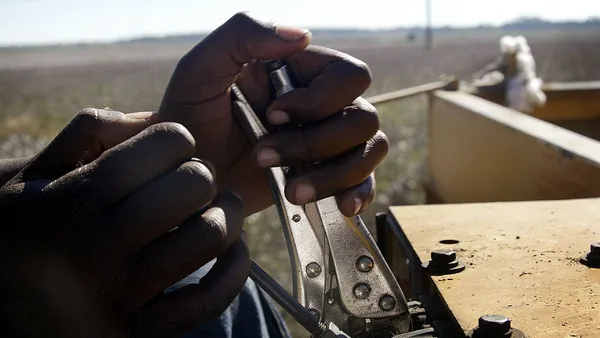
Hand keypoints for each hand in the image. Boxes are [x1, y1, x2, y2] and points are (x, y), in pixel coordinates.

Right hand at [0, 109, 248, 337]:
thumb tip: (152, 119)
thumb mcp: (31, 170)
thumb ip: (88, 133)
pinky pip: (209, 301)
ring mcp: (122, 293)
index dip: (179, 139)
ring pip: (210, 236)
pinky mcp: (137, 333)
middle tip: (192, 182)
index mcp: (76, 198)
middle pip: (194, 186)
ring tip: (218, 209)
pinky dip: (234, 270)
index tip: (171, 151)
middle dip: (201, 174)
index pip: (166, 144)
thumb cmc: (19, 226)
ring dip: (228, 215)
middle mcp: (100, 245)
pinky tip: (232, 249)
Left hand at [156, 12, 387, 216]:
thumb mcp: (200, 70)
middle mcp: (321, 103)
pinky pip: (365, 180)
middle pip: (363, 116)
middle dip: (315, 142)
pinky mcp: (326, 174)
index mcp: (299, 71)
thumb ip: (242, 34)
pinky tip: (342, 205)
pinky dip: (358, 191)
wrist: (187, 178)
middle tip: (264, 156)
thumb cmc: (188, 120)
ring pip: (371, 148)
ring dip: (334, 173)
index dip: (319, 100)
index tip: (271, 116)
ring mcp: (327, 140)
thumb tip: (302, 34)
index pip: (348, 75)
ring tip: (292, 191)